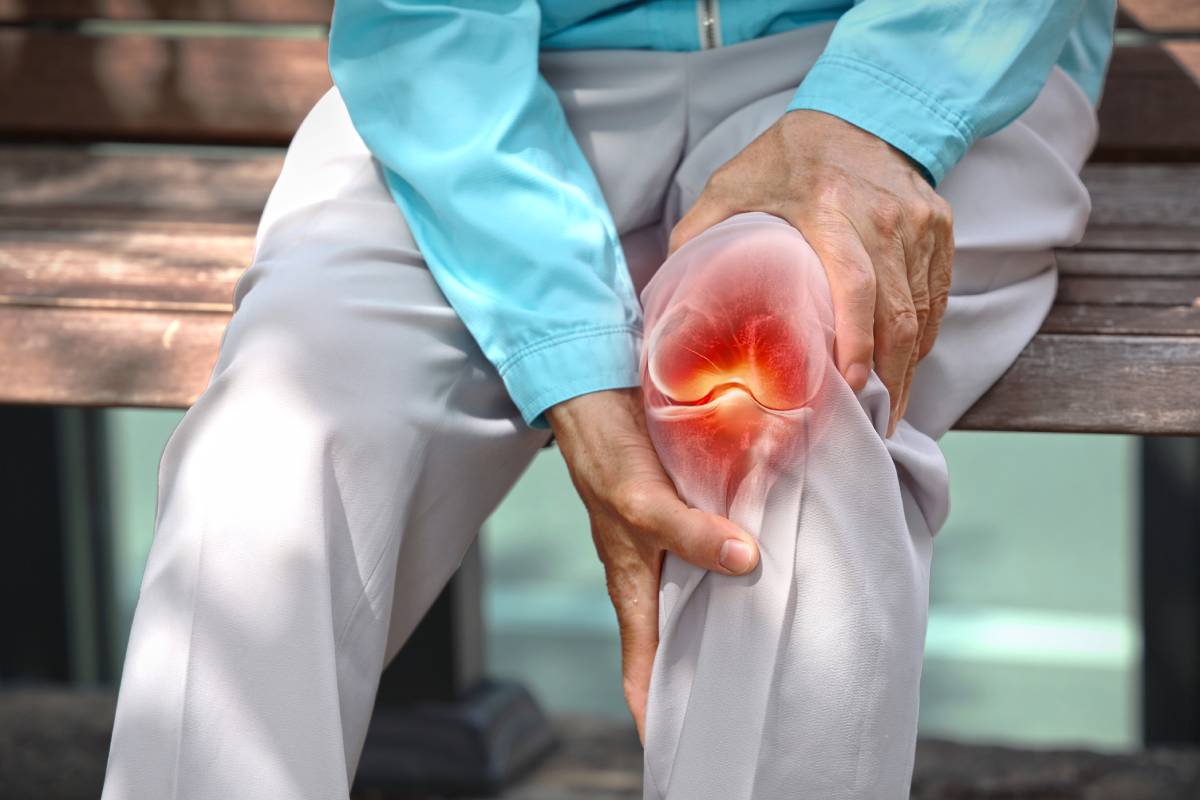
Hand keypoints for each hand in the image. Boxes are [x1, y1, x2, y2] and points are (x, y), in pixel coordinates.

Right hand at [546, 389, 759, 740]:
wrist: (602, 401)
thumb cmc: (606, 460)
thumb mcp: (643, 503)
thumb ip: (689, 533)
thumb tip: (745, 561)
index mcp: (634, 592)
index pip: (643, 673)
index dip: (659, 716)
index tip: (687, 751)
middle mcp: (656, 578)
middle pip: (687, 641)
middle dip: (717, 670)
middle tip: (763, 697)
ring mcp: (676, 548)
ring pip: (712, 595)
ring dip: (743, 610)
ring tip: (790, 635)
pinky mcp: (695, 517)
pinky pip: (726, 549)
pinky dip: (751, 558)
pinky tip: (787, 556)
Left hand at [670, 109, 953, 435]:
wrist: (858, 111)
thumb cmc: (784, 159)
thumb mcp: (729, 188)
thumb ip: (696, 238)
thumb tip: (662, 300)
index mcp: (828, 210)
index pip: (856, 287)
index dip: (857, 345)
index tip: (848, 390)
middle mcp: (884, 218)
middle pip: (900, 315)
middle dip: (891, 379)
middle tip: (875, 424)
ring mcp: (920, 223)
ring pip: (925, 313)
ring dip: (909, 366)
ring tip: (890, 407)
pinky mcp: (941, 227)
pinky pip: (938, 296)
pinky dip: (924, 336)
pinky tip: (904, 366)